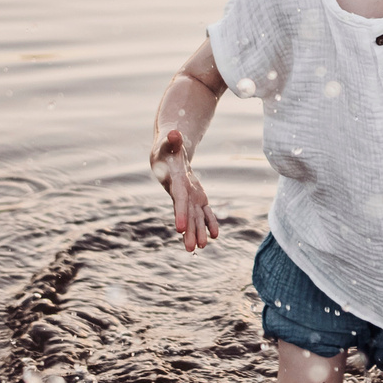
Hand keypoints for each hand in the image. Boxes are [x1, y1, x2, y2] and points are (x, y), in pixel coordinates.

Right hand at [150, 128, 218, 249]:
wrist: (166, 155)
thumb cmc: (167, 147)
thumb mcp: (169, 142)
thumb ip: (172, 140)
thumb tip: (174, 133)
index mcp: (175, 182)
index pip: (178, 200)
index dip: (180, 213)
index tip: (180, 228)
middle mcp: (181, 194)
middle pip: (186, 215)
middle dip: (189, 231)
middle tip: (191, 249)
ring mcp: (189, 197)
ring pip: (195, 217)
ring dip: (198, 232)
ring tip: (201, 248)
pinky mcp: (197, 196)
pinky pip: (204, 211)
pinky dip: (209, 222)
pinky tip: (215, 235)